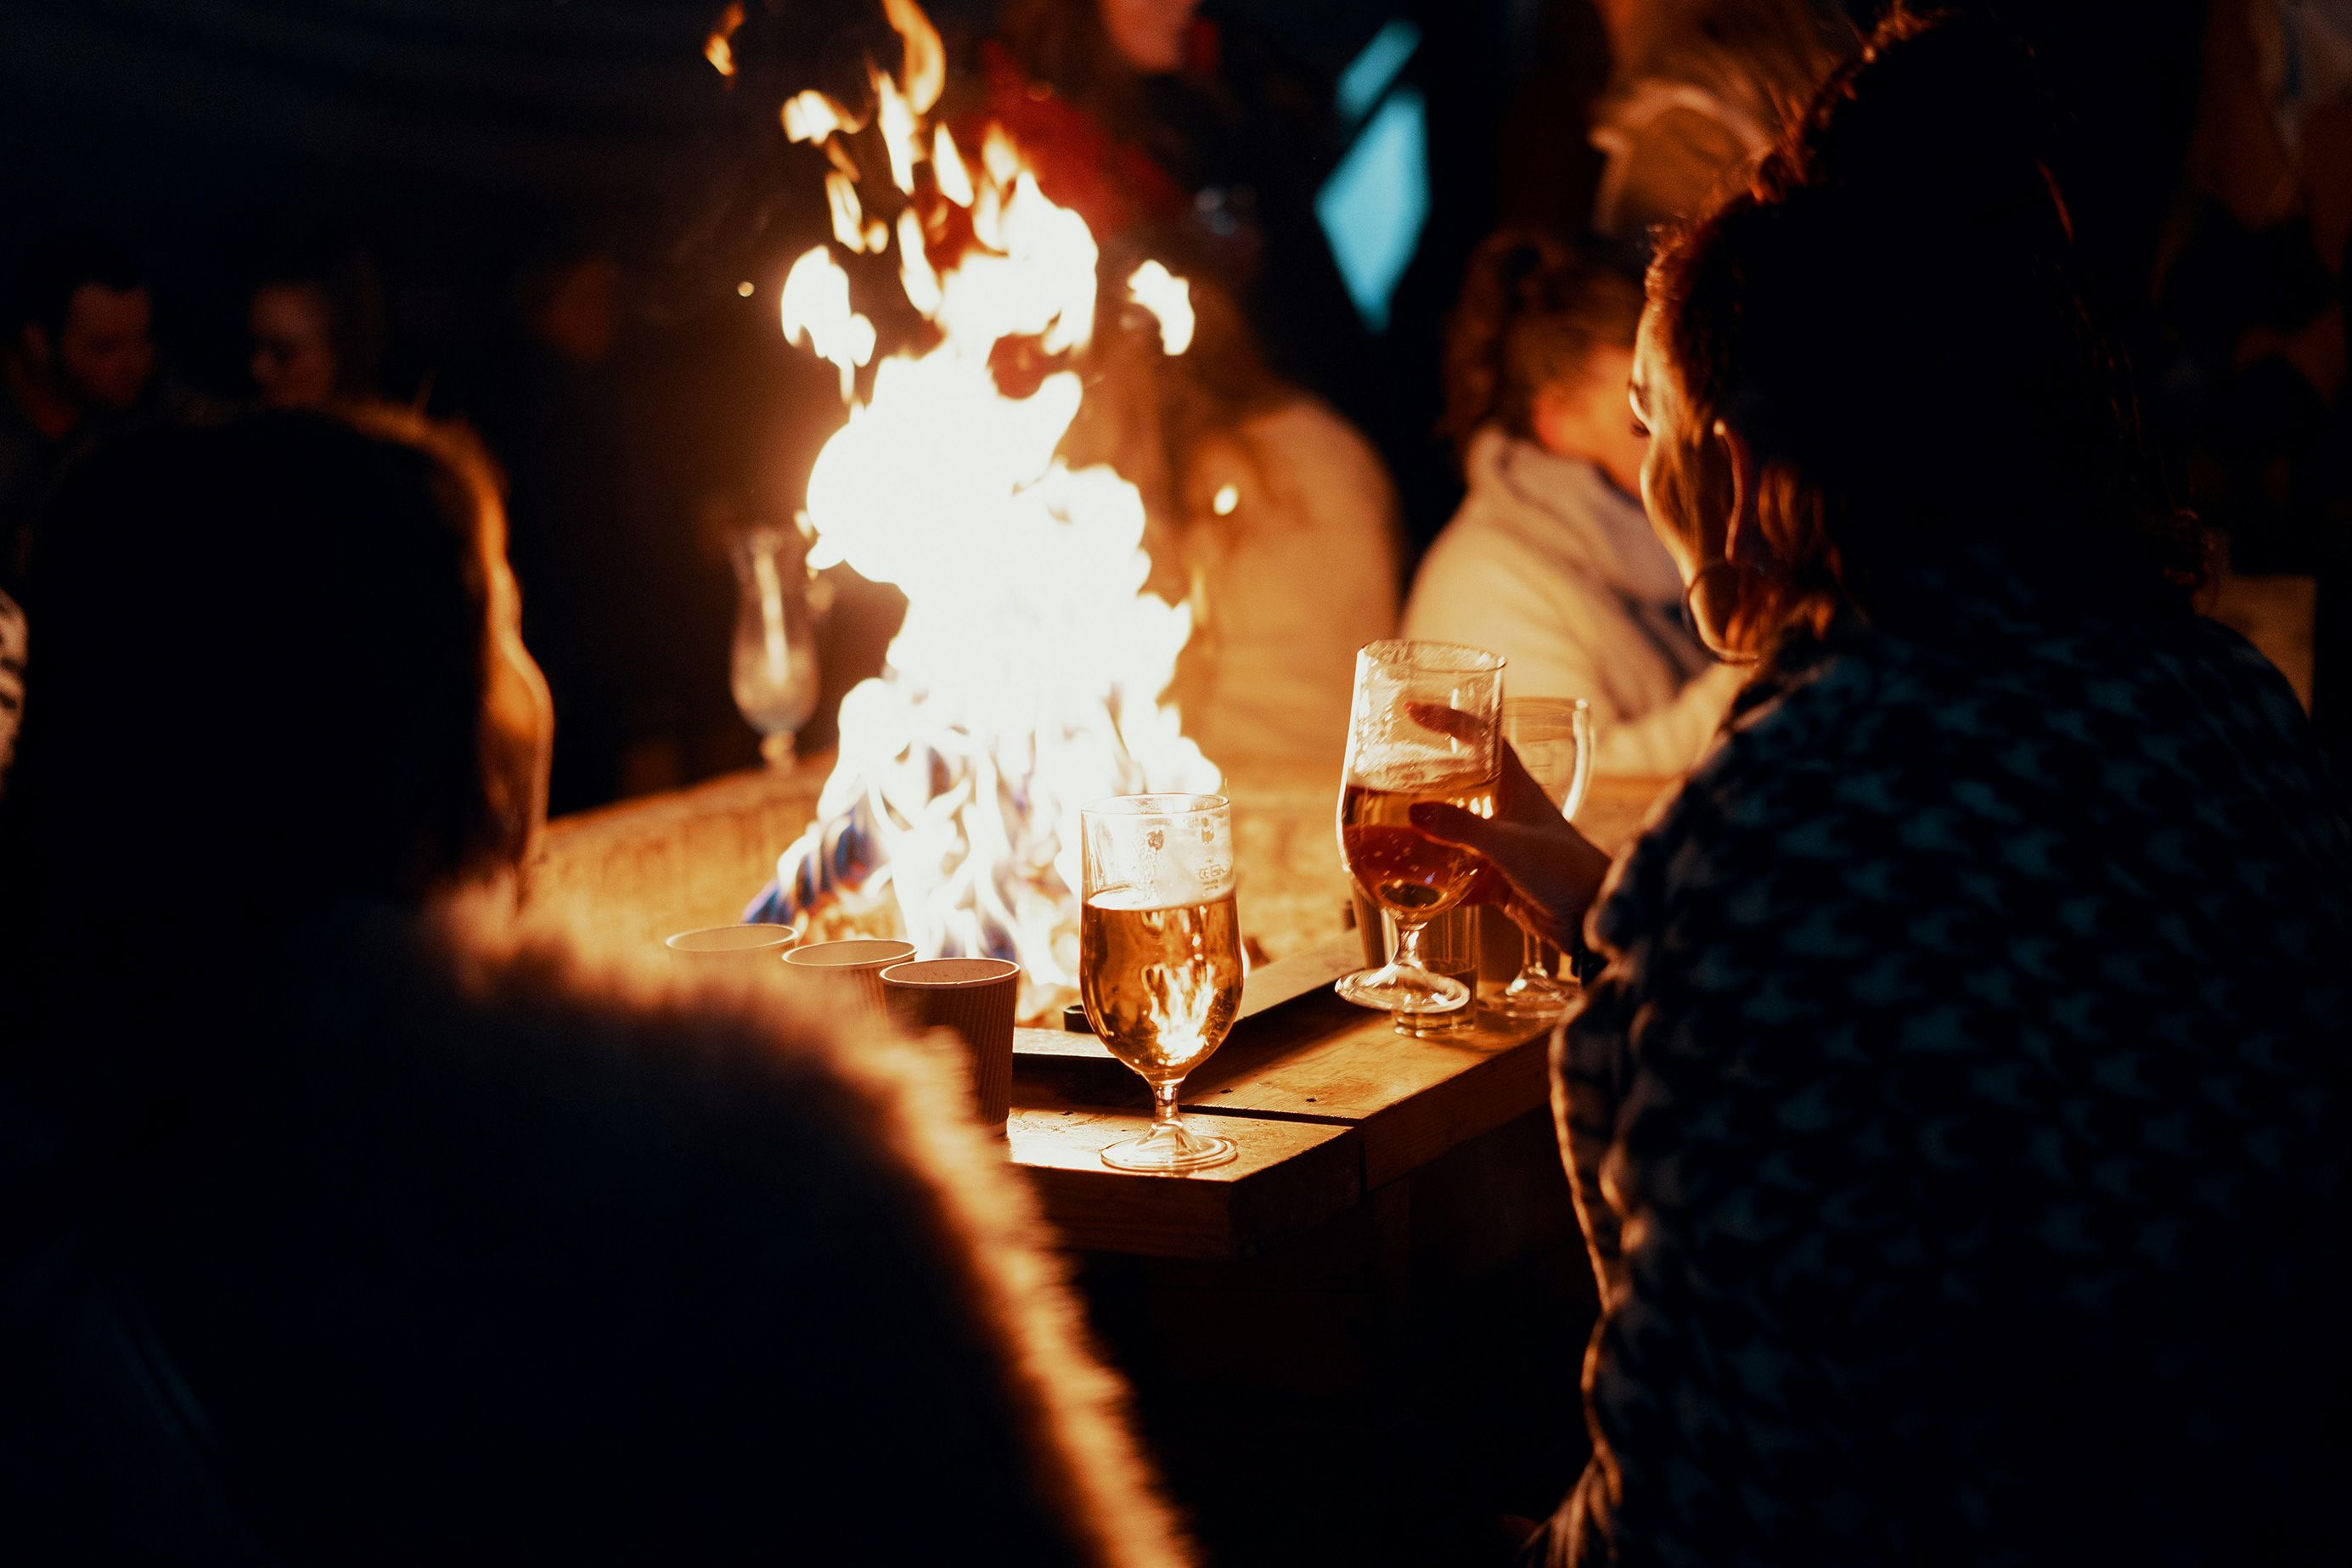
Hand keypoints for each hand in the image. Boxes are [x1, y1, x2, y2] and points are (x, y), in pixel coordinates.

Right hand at [1405, 702, 1612, 951]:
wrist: (1591, 917)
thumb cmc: (1563, 869)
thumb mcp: (1509, 845)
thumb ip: (1462, 829)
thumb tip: (1413, 813)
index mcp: (1514, 786)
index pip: (1480, 737)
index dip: (1449, 719)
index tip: (1414, 711)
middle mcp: (1505, 809)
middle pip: (1457, 780)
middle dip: (1421, 776)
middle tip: (1383, 773)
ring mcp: (1499, 845)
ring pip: (1451, 829)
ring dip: (1422, 830)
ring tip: (1382, 829)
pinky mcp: (1495, 879)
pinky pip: (1454, 873)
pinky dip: (1432, 879)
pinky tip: (1406, 885)